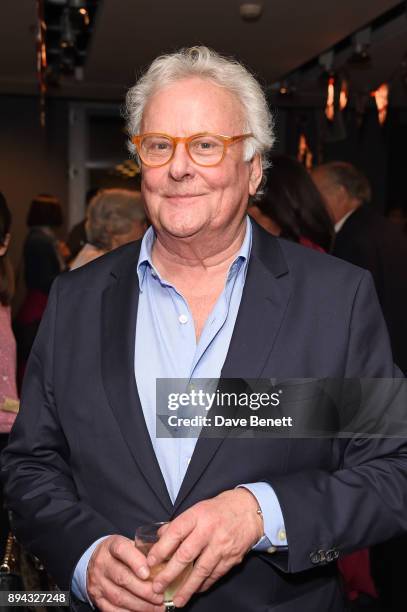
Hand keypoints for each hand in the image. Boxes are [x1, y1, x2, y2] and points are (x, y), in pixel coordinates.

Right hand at [86, 535, 164, 611]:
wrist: (96, 561)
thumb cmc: (120, 553)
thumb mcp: (130, 544)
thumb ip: (145, 550)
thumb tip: (168, 559)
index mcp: (112, 546)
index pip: (122, 550)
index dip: (135, 561)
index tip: (148, 573)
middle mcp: (102, 563)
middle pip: (122, 577)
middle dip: (144, 589)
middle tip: (160, 596)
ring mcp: (98, 582)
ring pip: (119, 596)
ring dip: (140, 605)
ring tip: (157, 607)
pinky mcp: (97, 598)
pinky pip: (112, 610)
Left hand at [146, 488, 262, 607]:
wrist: (248, 510)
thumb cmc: (219, 509)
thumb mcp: (197, 509)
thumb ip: (179, 523)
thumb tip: (160, 537)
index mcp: (198, 515)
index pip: (175, 533)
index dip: (161, 549)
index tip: (150, 562)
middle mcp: (209, 530)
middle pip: (186, 555)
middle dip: (170, 573)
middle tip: (157, 587)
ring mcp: (221, 545)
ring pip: (201, 570)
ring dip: (187, 587)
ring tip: (176, 600)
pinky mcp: (232, 557)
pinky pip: (215, 575)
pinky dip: (204, 584)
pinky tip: (195, 591)